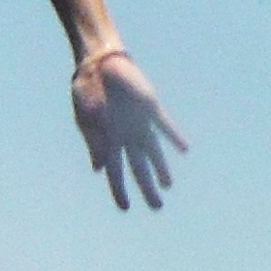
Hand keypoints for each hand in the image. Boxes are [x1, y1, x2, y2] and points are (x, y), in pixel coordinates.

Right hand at [68, 50, 186, 211]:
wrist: (98, 62)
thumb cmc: (87, 90)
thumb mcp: (86, 120)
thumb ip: (95, 145)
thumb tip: (100, 170)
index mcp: (108, 141)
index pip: (116, 173)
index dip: (120, 191)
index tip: (125, 208)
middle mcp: (126, 136)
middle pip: (139, 168)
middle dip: (147, 188)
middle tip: (157, 207)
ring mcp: (139, 123)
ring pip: (153, 151)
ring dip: (161, 168)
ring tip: (168, 185)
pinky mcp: (150, 107)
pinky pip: (164, 124)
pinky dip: (174, 136)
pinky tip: (185, 148)